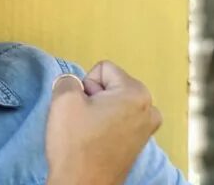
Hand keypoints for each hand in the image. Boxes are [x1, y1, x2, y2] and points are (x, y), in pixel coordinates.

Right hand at [45, 60, 162, 184]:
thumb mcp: (64, 97)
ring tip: (90, 130)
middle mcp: (149, 109)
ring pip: (112, 101)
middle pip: (110, 84)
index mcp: (137, 93)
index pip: (102, 69)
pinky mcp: (138, 143)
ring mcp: (146, 128)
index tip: (85, 106)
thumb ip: (69, 78)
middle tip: (85, 118)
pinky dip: (104, 124)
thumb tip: (74, 84)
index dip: (86, 84)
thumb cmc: (77, 145)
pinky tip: (96, 140)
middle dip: (93, 96)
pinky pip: (117, 118)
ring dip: (98, 110)